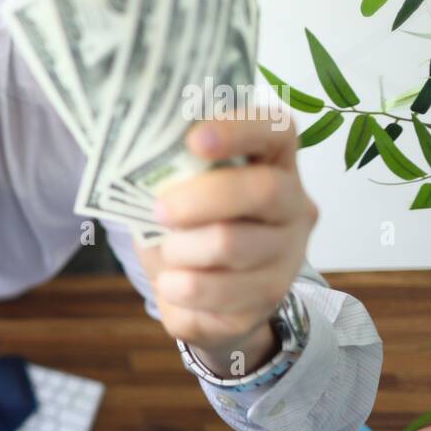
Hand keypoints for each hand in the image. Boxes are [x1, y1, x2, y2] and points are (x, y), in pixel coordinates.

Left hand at [135, 112, 317, 375]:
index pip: (276, 131)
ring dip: (182, 248)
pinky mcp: (269, 299)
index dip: (240, 130)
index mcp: (273, 165)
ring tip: (167, 252)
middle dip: (201, 197)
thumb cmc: (186, 228)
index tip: (194, 139)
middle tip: (160, 210)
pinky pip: (219, 293)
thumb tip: (137, 160)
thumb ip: (172, 173)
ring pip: (233, 244)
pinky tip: (172, 284)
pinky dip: (181, 287)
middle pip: (263, 190)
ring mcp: (288, 256)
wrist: (196, 295)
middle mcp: (293, 207)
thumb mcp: (176, 193)